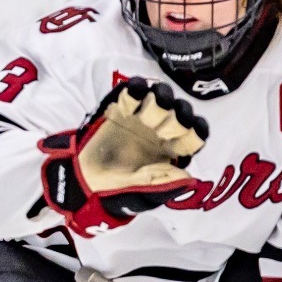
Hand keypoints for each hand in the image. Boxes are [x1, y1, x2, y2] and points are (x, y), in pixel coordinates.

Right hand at [39, 77, 208, 235]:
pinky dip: (136, 88)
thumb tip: (190, 178)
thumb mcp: (143, 194)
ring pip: (162, 97)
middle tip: (166, 126)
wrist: (85, 181)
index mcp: (172, 151)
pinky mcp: (121, 107)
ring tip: (156, 104)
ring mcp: (142, 117)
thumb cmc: (118, 190)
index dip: (197, 130)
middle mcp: (162, 131)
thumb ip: (164, 184)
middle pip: (181, 113)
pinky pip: (133, 91)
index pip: (195, 135)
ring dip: (162, 97)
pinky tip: (136, 91)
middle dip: (179, 116)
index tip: (192, 131)